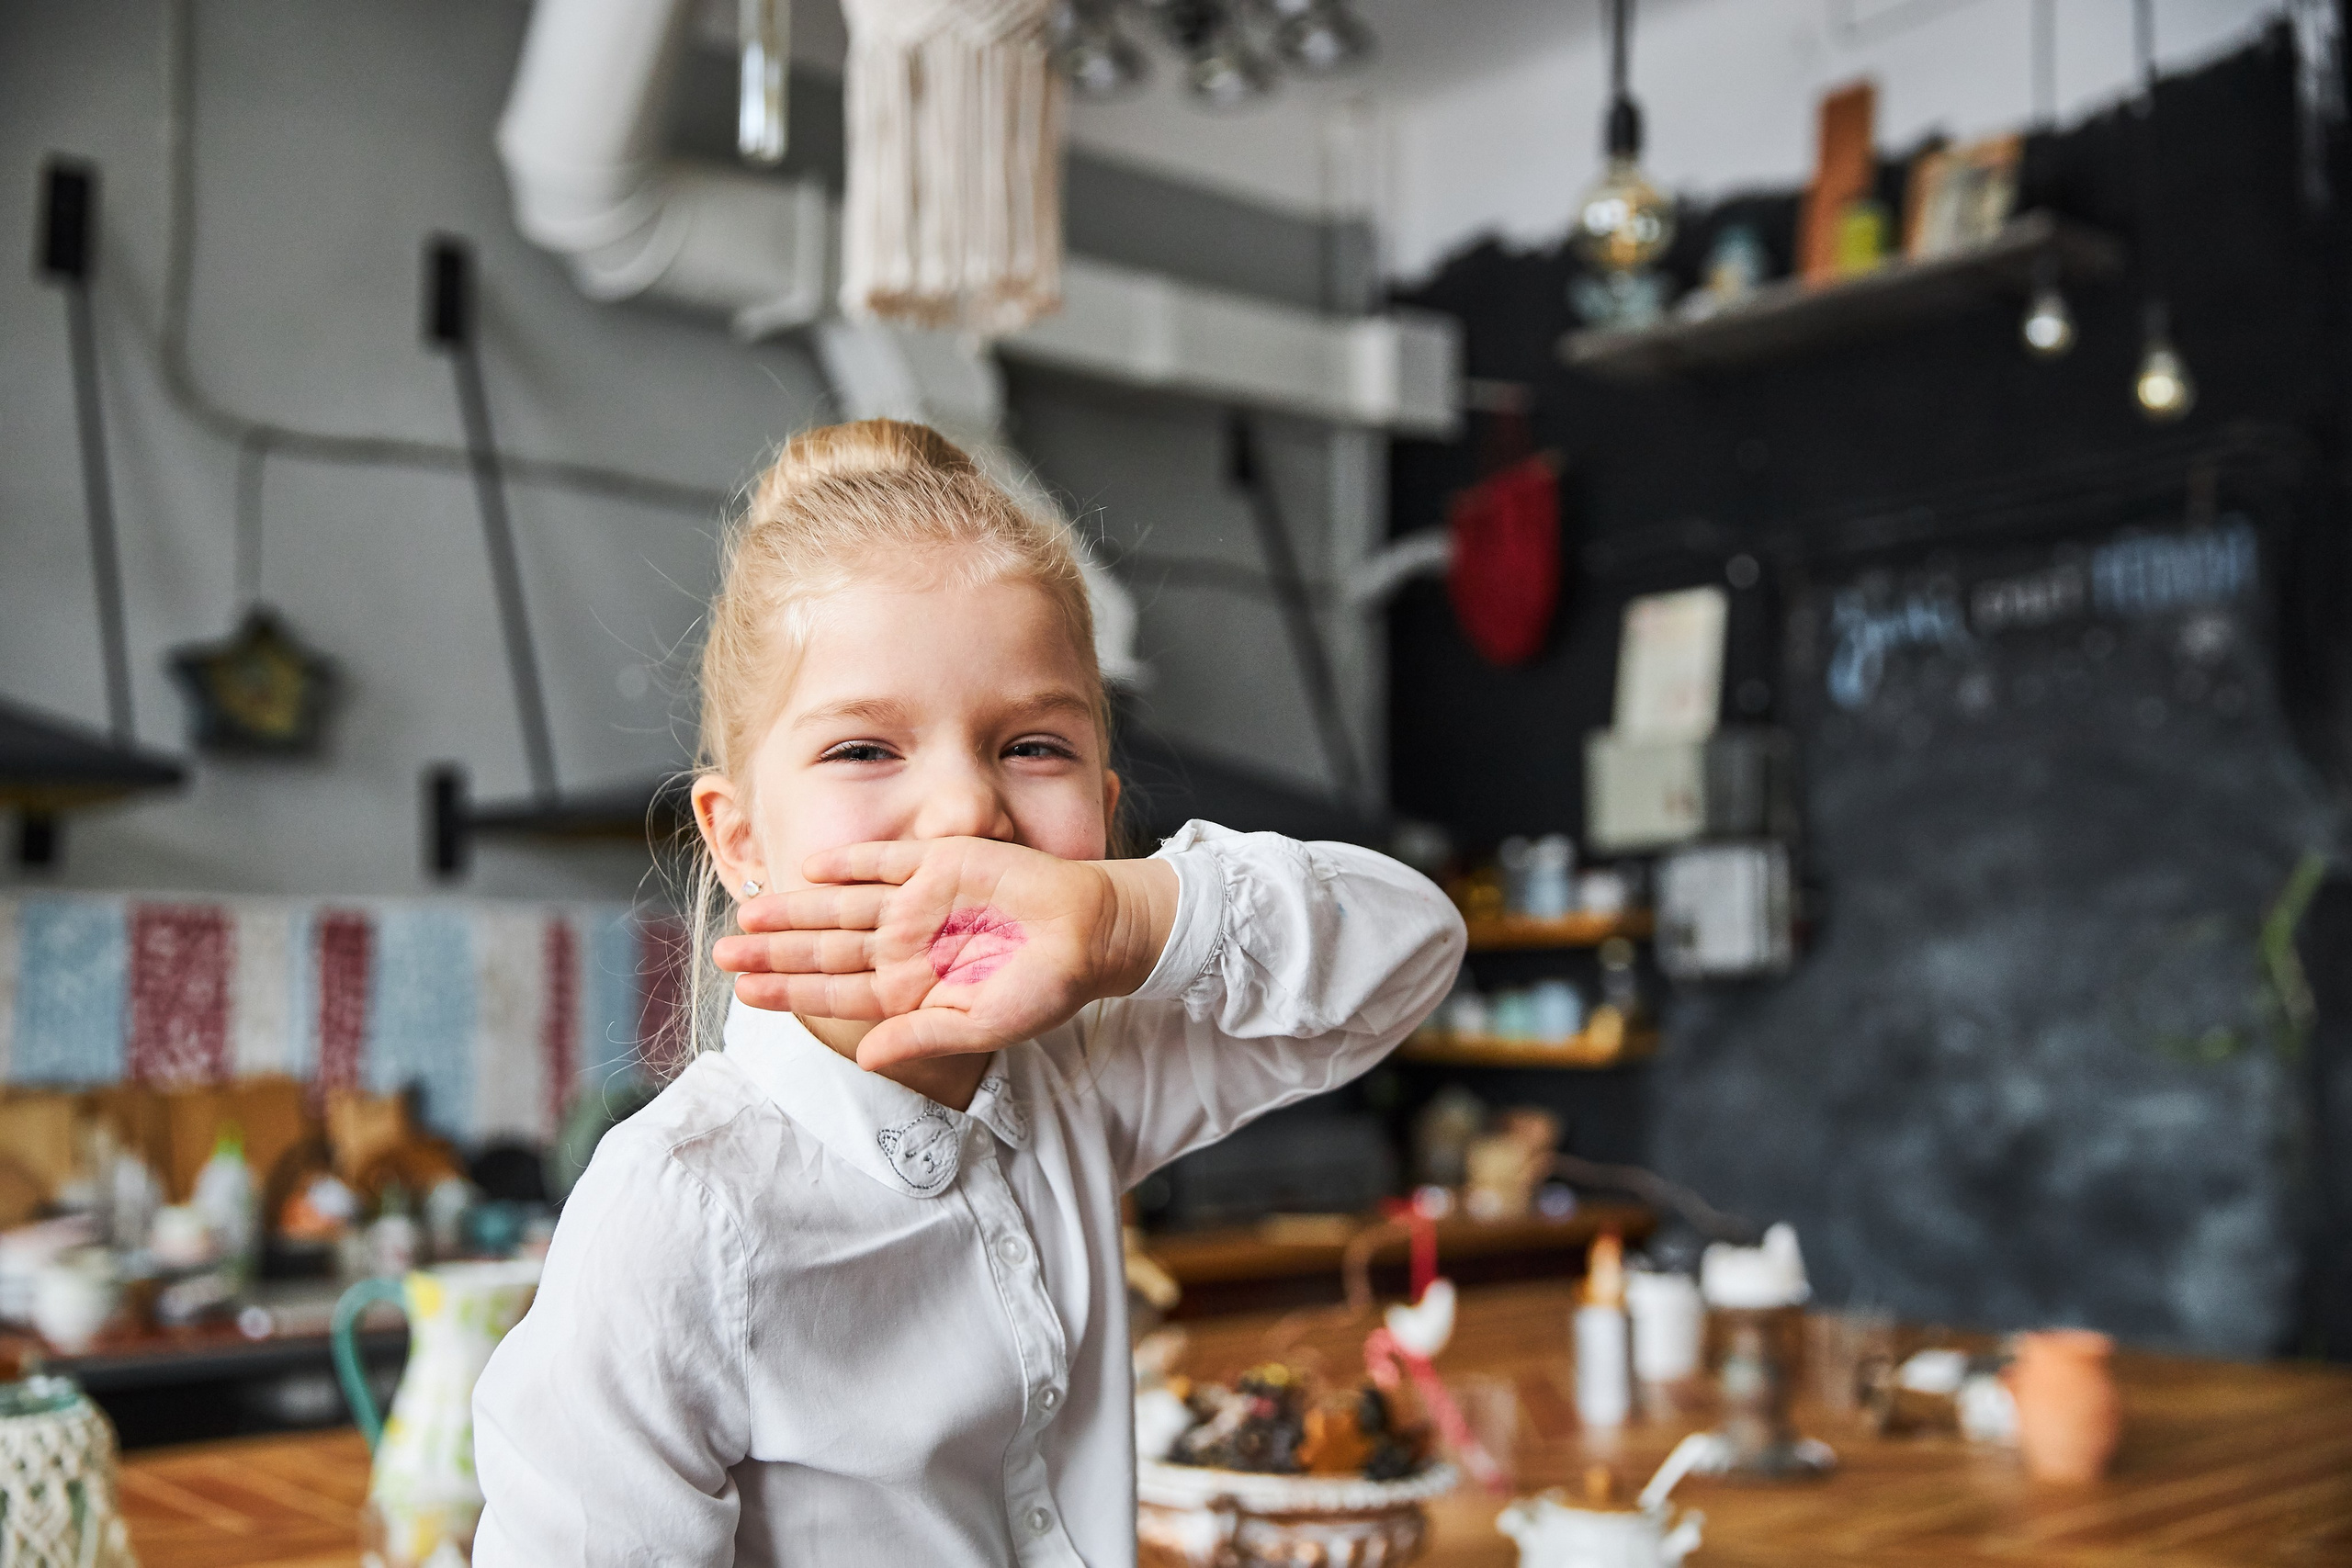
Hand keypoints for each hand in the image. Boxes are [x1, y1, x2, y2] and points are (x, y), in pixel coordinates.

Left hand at [712, 838, 1178, 1069]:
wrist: (1093, 932)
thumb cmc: (1046, 987)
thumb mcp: (985, 1026)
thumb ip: (923, 1038)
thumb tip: (867, 1060)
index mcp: (912, 989)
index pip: (836, 992)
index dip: (790, 992)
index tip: (745, 995)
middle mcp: (906, 945)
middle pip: (826, 948)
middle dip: (773, 953)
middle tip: (721, 955)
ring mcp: (920, 903)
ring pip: (842, 906)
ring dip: (795, 910)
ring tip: (747, 914)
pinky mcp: (942, 864)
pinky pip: (884, 862)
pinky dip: (849, 864)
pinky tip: (810, 868)